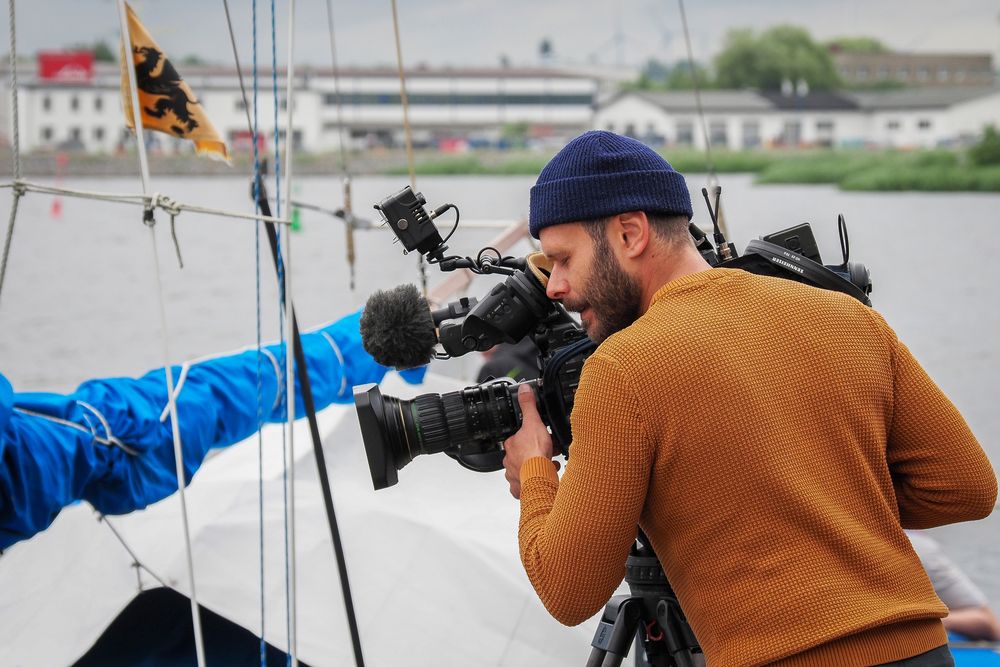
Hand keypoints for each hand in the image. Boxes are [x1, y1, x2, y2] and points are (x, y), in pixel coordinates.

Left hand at [503, 383, 557, 498]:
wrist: (539, 477)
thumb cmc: (535, 453)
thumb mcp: (534, 422)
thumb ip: (528, 405)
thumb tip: (523, 389)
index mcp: (511, 445)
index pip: (518, 438)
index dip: (530, 437)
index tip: (539, 438)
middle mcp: (510, 460)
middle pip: (522, 454)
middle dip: (534, 453)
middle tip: (546, 452)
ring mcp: (514, 475)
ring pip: (524, 469)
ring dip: (535, 467)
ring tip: (548, 464)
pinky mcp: (520, 488)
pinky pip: (525, 485)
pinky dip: (534, 481)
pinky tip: (544, 477)